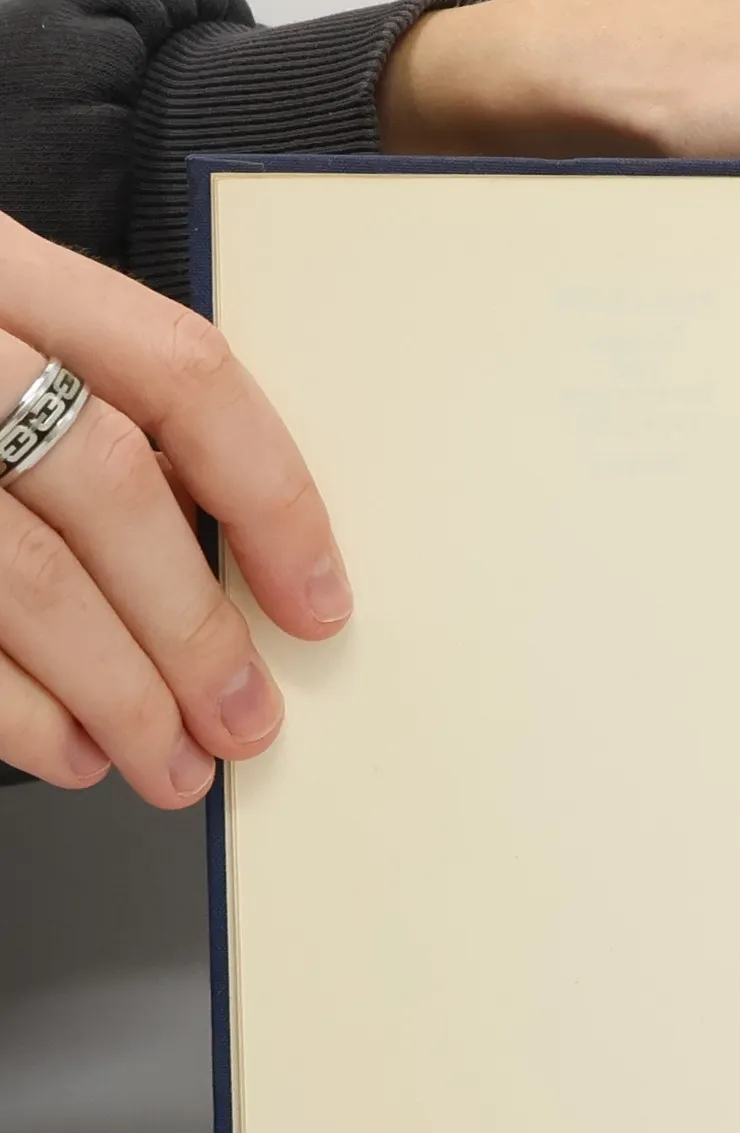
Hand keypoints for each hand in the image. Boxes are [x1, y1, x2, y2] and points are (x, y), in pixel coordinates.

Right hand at [0, 215, 349, 805]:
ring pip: (26, 579)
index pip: (180, 370)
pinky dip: (18, 713)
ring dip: (120, 695)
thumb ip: (83, 407)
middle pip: (105, 486)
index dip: (271, 498)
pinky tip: (69, 751)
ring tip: (171, 762)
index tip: (317, 601)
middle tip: (248, 718)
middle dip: (195, 628)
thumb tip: (222, 562)